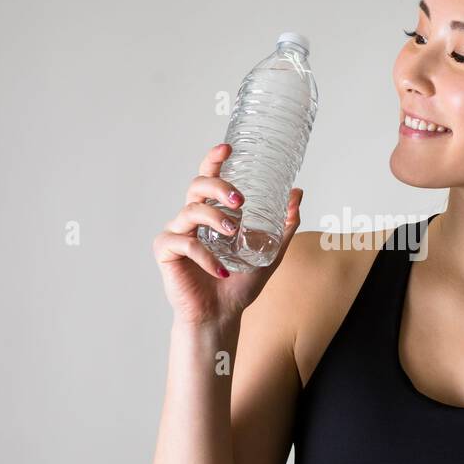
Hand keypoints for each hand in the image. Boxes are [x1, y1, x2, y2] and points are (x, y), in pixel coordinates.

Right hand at [152, 142, 302, 326]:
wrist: (221, 316)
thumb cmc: (238, 285)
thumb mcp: (268, 252)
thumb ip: (282, 226)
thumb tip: (297, 194)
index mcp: (211, 214)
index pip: (208, 178)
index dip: (214, 159)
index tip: (228, 147)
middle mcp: (191, 219)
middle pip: (196, 186)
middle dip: (219, 187)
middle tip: (240, 201)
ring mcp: (177, 234)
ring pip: (190, 211)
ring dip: (215, 219)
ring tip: (234, 233)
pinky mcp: (166, 252)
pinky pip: (185, 243)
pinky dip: (206, 256)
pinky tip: (221, 271)